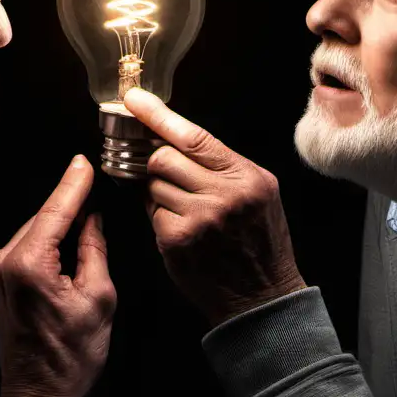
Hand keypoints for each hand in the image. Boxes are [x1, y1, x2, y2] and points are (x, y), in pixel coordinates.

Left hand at [0, 156, 115, 396]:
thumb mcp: (98, 297)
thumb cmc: (70, 359)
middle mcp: (4, 263)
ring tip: (90, 213)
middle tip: (96, 183)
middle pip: (43, 217)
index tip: (84, 161)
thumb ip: (93, 249)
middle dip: (70, 201)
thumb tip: (92, 217)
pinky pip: (27, 247)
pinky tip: (70, 239)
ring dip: (60, 222)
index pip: (56, 209)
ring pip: (35, 231)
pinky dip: (49, 239)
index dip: (74, 183)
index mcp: (28, 264)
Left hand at [123, 88, 305, 327]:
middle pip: (164, 157)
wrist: (263, 296)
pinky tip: (182, 232)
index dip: (158, 115)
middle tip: (172, 179)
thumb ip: (222, 165)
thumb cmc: (258, 241)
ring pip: (154, 185)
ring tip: (186, 210)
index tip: (133, 100)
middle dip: (159, 164)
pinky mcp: (178, 240)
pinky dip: (161, 219)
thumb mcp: (258, 192)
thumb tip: (173, 137)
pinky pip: (152, 213)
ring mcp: (199, 219)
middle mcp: (224, 194)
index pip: (193, 136)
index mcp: (246, 176)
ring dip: (161, 193)